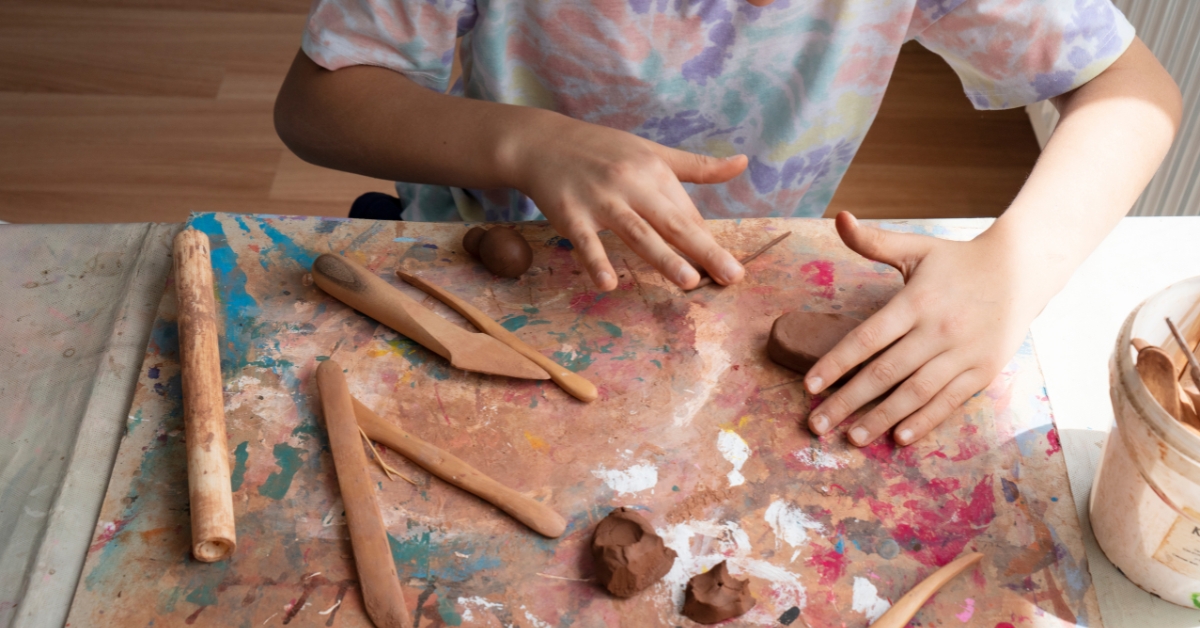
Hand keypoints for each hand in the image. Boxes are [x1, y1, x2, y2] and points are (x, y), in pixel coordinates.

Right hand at [508, 113, 746, 290]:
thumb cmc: (602, 150)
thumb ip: (697, 166)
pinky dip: (596, 261)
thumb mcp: (652, 152)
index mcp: (655, 172)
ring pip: (637, 232)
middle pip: (672, 222)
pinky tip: (608, 284)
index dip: (708, 242)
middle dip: (703, 250)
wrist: (543, 142)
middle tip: (731, 276)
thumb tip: (744, 163)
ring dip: (663, 257)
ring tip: (689, 281)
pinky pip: (586, 241)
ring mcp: (600, 200)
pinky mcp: (570, 214)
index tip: (731, 270)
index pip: (687, 214)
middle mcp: (631, 184)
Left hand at [804, 212, 1042, 446]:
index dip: (836, 363)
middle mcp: (938, 330)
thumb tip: (840, 218)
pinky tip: (899, 437)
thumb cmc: (958, 260)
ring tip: (853, 438)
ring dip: (881, 418)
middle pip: (884, 372)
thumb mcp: (917, 247)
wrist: (1023, 269)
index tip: (809, 386)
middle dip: (847, 401)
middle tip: (818, 424)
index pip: (866, 338)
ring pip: (914, 392)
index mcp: (915, 301)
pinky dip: (924, 420)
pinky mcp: (983, 370)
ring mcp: (963, 353)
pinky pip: (948, 400)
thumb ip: (874, 241)